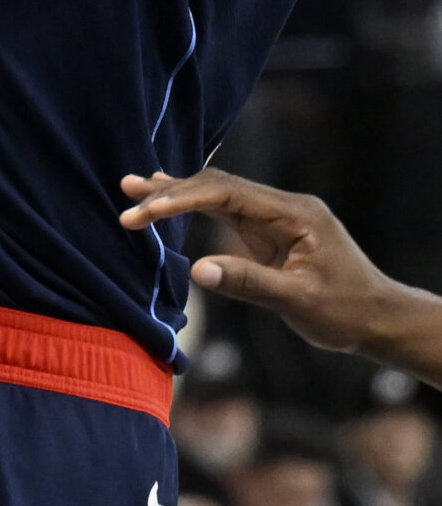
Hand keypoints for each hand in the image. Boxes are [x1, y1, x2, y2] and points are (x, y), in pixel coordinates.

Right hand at [119, 168, 427, 355]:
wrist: (378, 318)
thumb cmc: (345, 311)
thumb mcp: (297, 300)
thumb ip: (248, 282)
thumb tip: (197, 270)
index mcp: (294, 214)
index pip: (227, 193)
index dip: (182, 198)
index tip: (146, 212)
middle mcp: (283, 206)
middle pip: (217, 187)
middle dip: (170, 193)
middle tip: (127, 200)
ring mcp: (275, 217)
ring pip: (218, 195)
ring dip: (177, 193)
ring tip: (133, 187)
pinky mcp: (269, 231)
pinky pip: (226, 211)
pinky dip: (194, 207)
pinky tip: (168, 201)